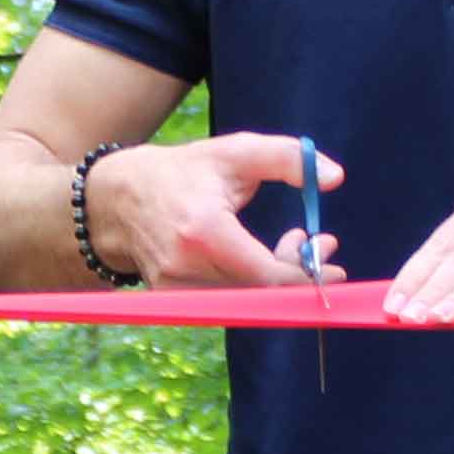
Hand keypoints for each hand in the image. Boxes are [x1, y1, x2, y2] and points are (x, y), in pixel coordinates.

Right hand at [85, 132, 341, 288]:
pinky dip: (251, 283)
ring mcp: (177, 289)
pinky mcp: (174, 300)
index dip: (307, 276)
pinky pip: (229, 301)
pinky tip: (258, 256)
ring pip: (247, 299)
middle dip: (299, 269)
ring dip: (277, 275)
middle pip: (262, 291)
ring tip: (291, 241)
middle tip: (316, 241)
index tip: (336, 268)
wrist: (118, 200)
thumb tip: (334, 178)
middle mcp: (187, 268)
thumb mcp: (235, 153)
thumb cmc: (182, 173)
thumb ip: (287, 159)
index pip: (268, 275)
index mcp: (204, 232)